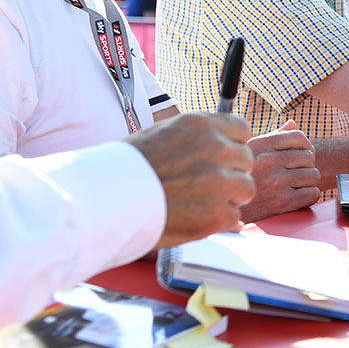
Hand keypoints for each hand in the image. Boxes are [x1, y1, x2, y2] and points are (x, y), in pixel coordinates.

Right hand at [125, 112, 255, 247]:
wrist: (103, 200)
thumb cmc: (123, 168)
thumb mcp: (162, 135)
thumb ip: (195, 139)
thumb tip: (217, 146)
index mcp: (202, 124)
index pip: (241, 129)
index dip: (232, 146)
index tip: (221, 158)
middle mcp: (217, 148)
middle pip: (246, 160)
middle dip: (231, 173)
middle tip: (206, 186)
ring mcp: (220, 181)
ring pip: (246, 189)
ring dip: (229, 198)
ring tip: (200, 204)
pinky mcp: (217, 213)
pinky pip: (234, 218)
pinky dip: (217, 223)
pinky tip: (194, 220)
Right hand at [239, 120, 321, 222]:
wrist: (225, 213)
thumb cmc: (239, 181)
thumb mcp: (248, 154)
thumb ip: (271, 138)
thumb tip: (292, 123)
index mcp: (260, 145)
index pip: (298, 136)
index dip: (305, 147)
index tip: (300, 157)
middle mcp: (268, 161)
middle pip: (309, 156)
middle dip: (305, 167)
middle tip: (293, 176)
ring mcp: (276, 181)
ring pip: (314, 175)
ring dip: (307, 183)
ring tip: (292, 188)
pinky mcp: (284, 202)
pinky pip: (313, 193)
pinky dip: (307, 198)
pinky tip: (293, 201)